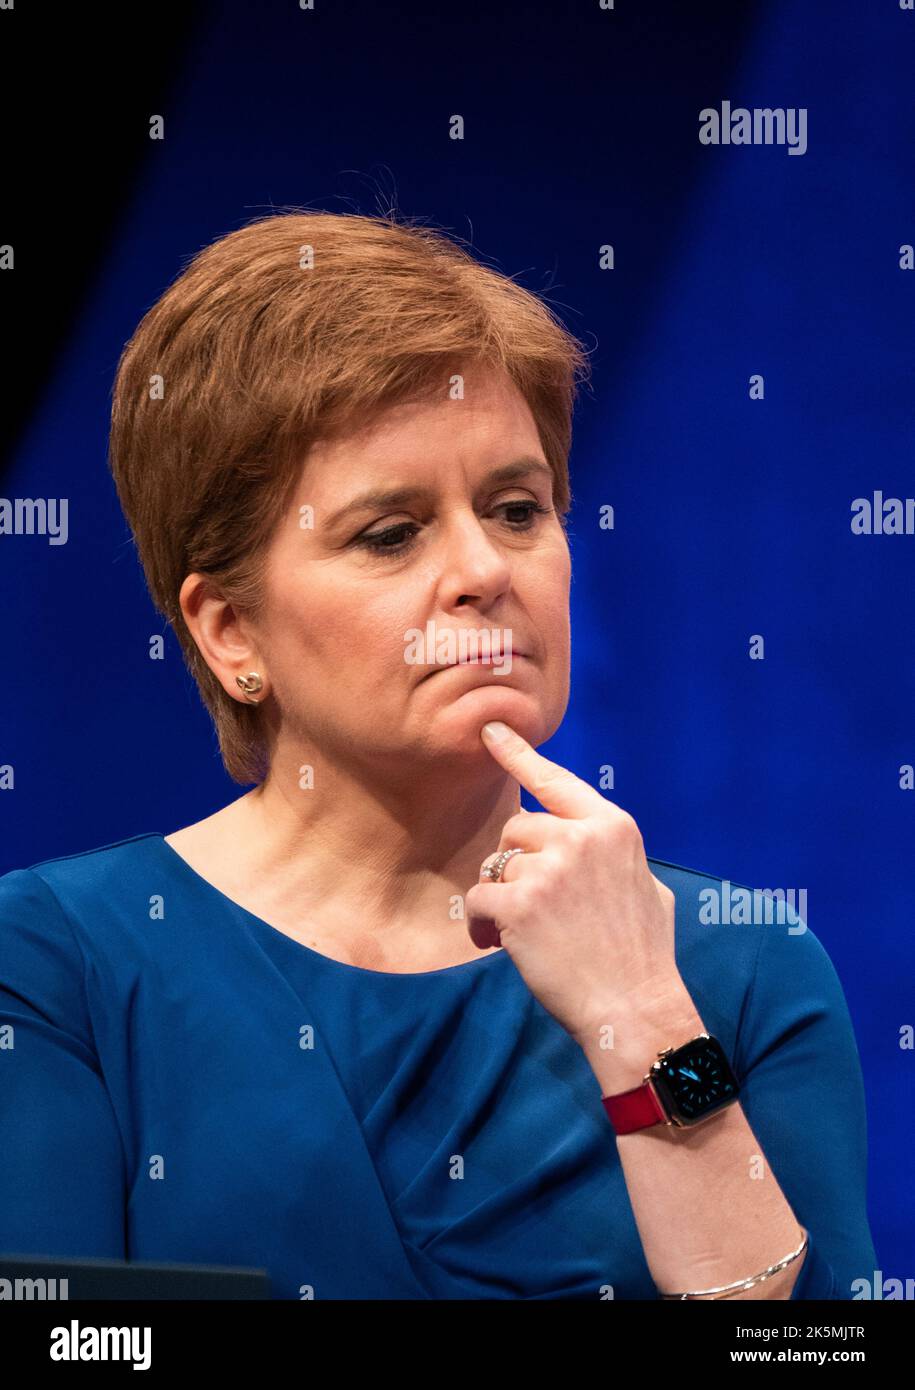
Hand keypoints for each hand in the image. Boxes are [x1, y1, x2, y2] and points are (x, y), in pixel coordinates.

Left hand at [465, 721, 686, 1049]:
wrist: (634, 1008)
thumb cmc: (643, 955)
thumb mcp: (648, 887)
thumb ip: (612, 855)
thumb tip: (589, 843)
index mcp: (612, 827)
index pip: (556, 781)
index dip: (518, 754)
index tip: (489, 729)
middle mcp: (581, 838)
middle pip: (517, 827)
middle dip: (517, 863)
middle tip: (534, 907)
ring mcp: (549, 869)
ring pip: (496, 866)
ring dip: (501, 898)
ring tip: (524, 934)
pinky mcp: (520, 904)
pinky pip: (479, 900)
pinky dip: (482, 925)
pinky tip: (502, 946)